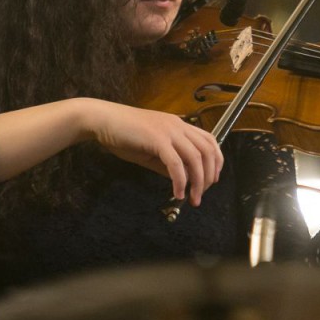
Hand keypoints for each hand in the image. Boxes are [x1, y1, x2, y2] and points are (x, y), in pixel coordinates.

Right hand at [82, 100, 223, 205]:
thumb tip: (182, 179)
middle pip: (207, 151)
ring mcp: (168, 131)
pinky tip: (177, 193)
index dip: (216, 160)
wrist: (103, 120)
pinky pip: (175, 164)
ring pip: (195, 158)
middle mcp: (178, 126)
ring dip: (197, 182)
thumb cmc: (123, 133)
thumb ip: (167, 162)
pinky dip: (180, 181)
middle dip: (209, 175)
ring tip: (193, 198)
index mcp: (178, 125)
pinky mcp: (157, 139)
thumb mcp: (151, 149)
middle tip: (202, 193)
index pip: (209, 140)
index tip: (212, 179)